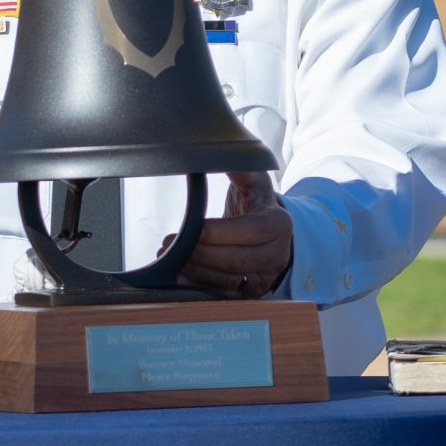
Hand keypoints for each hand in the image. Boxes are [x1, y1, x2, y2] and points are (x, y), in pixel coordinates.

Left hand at [167, 172, 292, 298]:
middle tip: (168, 247)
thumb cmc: (257, 201)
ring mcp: (265, 276)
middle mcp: (276, 254)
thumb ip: (237, 164)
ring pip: (229, 281)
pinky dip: (201, 287)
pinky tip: (181, 277)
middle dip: (200, 255)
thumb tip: (217, 151)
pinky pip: (225, 295)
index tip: (192, 229)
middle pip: (237, 261)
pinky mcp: (251, 291)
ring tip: (169, 261)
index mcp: (277, 223)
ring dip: (196, 273)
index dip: (220, 232)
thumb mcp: (252, 177)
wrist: (272, 230)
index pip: (248, 231)